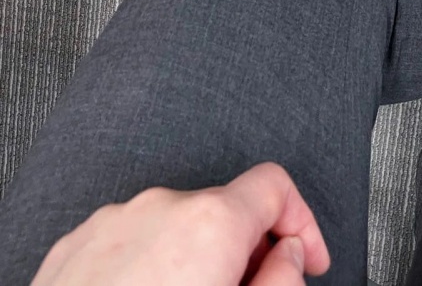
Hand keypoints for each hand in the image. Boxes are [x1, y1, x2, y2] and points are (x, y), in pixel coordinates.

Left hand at [31, 162, 330, 285]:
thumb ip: (280, 281)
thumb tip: (289, 258)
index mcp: (210, 220)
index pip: (276, 186)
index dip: (302, 223)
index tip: (307, 259)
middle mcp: (160, 207)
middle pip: (225, 210)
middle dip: (243, 253)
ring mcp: (112, 222)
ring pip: (174, 228)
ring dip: (193, 263)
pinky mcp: (75, 246)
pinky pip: (130, 242)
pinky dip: (147, 268)